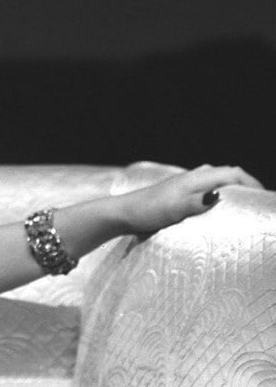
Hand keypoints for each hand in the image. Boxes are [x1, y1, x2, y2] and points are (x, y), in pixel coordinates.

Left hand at [118, 164, 264, 236]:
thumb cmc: (150, 210)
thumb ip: (199, 201)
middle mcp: (193, 176)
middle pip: (227, 174)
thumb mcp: (177, 208)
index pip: (234, 173)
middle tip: (256, 203)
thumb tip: (219, 196)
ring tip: (241, 206)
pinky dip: (217, 194)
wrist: (124, 213)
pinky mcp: (178, 193)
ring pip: (216, 181)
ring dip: (230, 190)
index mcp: (197, 177)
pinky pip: (206, 189)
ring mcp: (185, 184)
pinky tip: (216, 207)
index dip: (252, 183)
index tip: (264, 198)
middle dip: (245, 185)